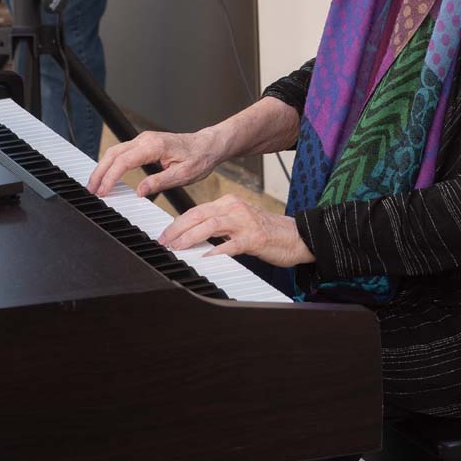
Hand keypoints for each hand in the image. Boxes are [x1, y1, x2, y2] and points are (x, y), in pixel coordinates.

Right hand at [87, 128, 222, 197]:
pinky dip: (111, 164)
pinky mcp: (144, 144)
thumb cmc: (199, 158)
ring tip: (96, 185)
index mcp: (154, 146)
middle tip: (92, 190)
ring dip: (103, 167)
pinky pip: (122, 152)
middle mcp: (146, 139)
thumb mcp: (184, 175)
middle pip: (114, 154)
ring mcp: (144, 140)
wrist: (208, 145)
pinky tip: (107, 175)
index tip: (103, 191)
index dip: (110, 177)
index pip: (124, 161)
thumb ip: (160, 182)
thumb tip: (140, 192)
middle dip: (100, 172)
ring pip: (115, 152)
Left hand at [161, 194, 315, 268]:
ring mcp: (245, 223)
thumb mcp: (239, 221)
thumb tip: (191, 234)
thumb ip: (218, 224)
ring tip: (177, 248)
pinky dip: (215, 251)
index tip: (164, 234)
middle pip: (198, 215)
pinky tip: (204, 257)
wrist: (296, 236)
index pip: (196, 210)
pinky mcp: (254, 238)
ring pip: (210, 226)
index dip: (177, 223)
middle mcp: (235, 208)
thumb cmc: (266, 231)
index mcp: (229, 203)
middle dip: (177, 229)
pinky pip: (230, 245)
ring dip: (190, 238)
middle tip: (163, 242)